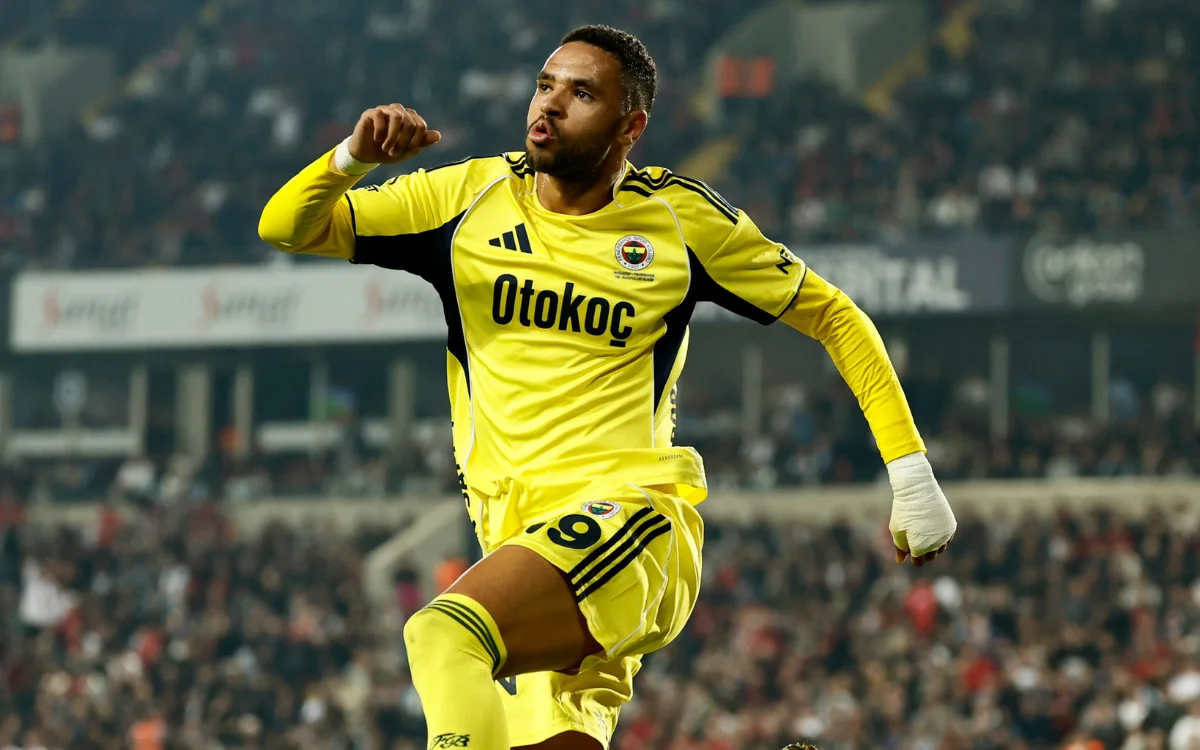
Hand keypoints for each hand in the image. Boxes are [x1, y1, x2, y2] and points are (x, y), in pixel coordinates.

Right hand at [348, 104, 441, 163]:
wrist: (366, 155)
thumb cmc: (388, 151)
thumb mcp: (407, 150)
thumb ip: (422, 142)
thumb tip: (438, 135)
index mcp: (410, 118)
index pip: (421, 126)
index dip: (416, 141)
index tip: (407, 152)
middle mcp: (399, 111)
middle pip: (410, 123)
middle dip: (404, 142)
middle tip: (394, 153)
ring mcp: (385, 110)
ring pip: (397, 116)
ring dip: (393, 137)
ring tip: (386, 148)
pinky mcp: (371, 113)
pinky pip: (380, 115)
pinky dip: (380, 131)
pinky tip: (377, 139)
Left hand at [886, 452, 955, 566]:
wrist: (918, 490)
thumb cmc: (904, 510)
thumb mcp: (897, 529)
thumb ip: (900, 547)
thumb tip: (900, 560)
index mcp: (920, 548)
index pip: (918, 562)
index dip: (912, 556)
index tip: (907, 545)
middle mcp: (935, 545)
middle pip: (930, 557)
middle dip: (922, 551)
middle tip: (913, 536)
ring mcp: (945, 536)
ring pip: (939, 549)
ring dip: (932, 545)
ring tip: (922, 530)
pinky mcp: (951, 526)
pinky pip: (946, 539)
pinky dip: (939, 537)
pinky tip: (931, 527)